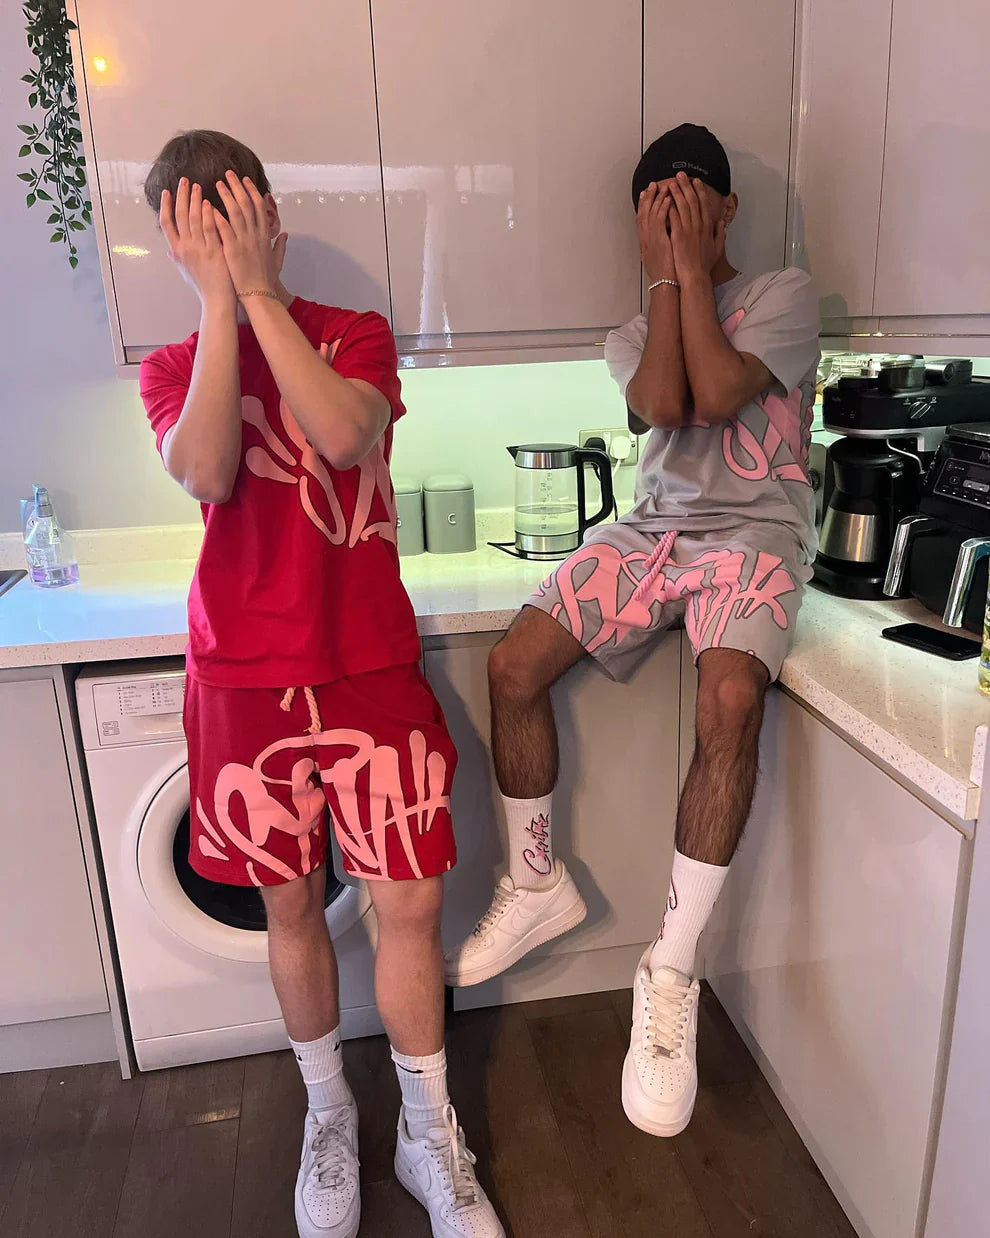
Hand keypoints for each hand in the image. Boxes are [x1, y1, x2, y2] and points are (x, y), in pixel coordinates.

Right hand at [160, 179, 234, 307]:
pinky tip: (208, 202)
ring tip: (196, 186)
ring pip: (194, 219)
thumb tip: (169, 251)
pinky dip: (208, 214)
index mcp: (176, 251)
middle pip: (180, 216)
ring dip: (194, 200)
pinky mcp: (214, 251)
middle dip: (181, 196)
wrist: (217, 301)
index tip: (167, 192)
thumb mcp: (185, 273)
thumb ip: (177, 258)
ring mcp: (199, 249)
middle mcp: (185, 248)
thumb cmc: (203, 287)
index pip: (166, 223)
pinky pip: (210, 228)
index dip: (165, 206)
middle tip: (184, 180)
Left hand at [213, 171, 287, 295]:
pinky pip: (223, 228)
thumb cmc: (267, 280)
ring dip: (226, 196)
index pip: (259, 207)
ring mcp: (244, 241)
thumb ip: (281, 245)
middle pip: (246, 204)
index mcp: (265, 235)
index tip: (244, 180)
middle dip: (237, 187)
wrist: (260, 294)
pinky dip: (216, 215)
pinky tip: (208, 205)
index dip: (252, 191)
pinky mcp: (232, 249)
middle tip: (228, 174)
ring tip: (218, 184)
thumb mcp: (277, 260)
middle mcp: (255, 235)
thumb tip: (285, 234)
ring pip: (235, 211)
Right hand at [637, 182, 676, 283]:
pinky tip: (669, 198)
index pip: (643, 218)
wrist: (665, 283)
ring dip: (658, 198)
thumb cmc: (666, 273)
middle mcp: (646, 238)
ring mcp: (651, 238)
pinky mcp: (659, 239)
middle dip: (649, 197)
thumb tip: (666, 239)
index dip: (645, 205)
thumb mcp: (660, 257)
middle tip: (652, 185)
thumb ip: (662, 245)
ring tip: (664, 186)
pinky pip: (660, 218)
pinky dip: (664, 207)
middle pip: (644, 212)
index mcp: (646, 241)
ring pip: (652, 212)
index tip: (647, 194)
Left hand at [669, 172, 725, 282]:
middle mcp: (699, 225)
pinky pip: (674, 216)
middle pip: (693, 200)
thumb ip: (719, 234)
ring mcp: (689, 229)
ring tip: (671, 182)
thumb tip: (721, 224)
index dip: (700, 190)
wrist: (695, 276)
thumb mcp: (717, 248)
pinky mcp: (678, 235)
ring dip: (677, 192)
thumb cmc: (704, 265)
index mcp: (708, 226)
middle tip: (680, 175)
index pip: (704, 203)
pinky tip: (665, 198)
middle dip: (686, 185)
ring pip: (683, 205)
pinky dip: (670, 206)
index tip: (696, 181)